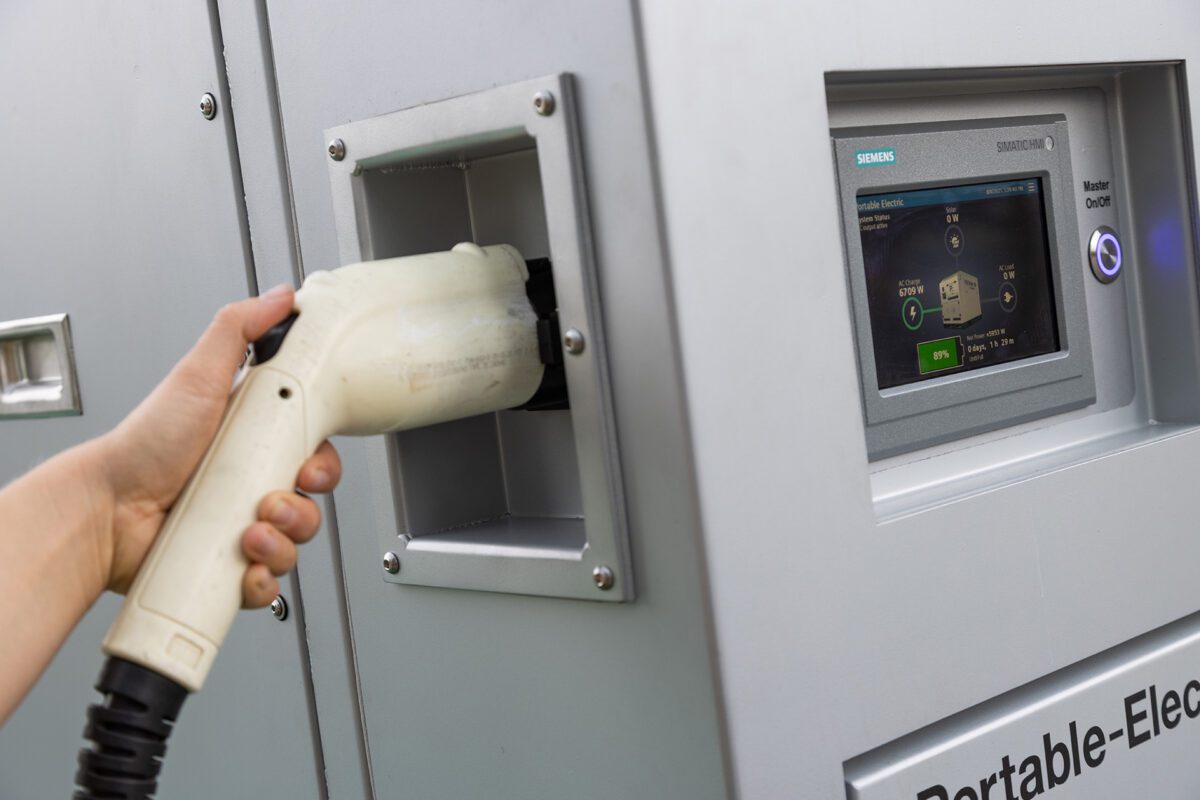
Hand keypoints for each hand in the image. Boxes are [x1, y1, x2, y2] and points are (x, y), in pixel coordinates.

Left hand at [95, 285, 341, 606]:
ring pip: (294, 543)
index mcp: (256, 442)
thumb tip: (280, 297)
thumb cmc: (144, 446)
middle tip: (270, 500)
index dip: (322, 465)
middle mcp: (251, 485)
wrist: (105, 511)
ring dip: (282, 542)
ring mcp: (240, 526)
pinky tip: (243, 564)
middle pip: (311, 503)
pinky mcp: (228, 565)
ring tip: (247, 531)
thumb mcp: (197, 375)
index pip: (314, 455)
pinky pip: (268, 582)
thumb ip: (239, 330)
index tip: (308, 465)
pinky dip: (263, 579)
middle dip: (302, 509)